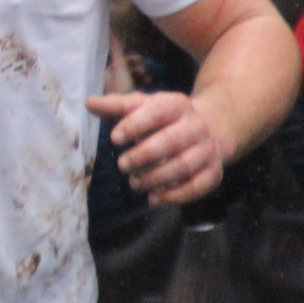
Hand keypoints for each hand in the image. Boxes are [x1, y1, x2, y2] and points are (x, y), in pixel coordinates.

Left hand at [87, 91, 230, 205]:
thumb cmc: (165, 118)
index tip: (114, 138)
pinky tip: (154, 199)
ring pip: (183, 166)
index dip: (135, 125)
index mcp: (176, 104)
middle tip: (122, 165)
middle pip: (171, 142)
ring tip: (134, 183)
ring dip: (156, 178)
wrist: (210, 128)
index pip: (157, 112)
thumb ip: (117, 106)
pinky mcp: (213, 173)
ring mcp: (207, 150)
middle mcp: (196, 126)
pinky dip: (175, 196)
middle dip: (143, 155)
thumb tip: (89, 103)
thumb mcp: (143, 106)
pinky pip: (197, 187)